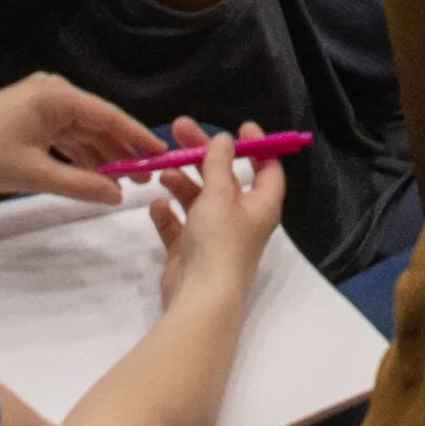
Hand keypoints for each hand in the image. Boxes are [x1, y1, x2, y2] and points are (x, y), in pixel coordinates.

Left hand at [0, 72, 152, 205]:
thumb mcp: (36, 174)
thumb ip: (81, 184)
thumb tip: (117, 196)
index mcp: (57, 96)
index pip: (109, 116)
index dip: (138, 137)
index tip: (162, 155)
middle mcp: (54, 92)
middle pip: (98, 122)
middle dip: (122, 150)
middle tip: (148, 176)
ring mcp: (42, 103)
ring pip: (83, 131)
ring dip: (102, 155)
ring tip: (125, 182)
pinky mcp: (32, 116)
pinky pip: (66, 135)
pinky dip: (80, 155)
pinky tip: (96, 174)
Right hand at [141, 125, 290, 291]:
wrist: (201, 298)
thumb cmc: (219, 241)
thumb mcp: (220, 193)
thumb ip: (219, 163)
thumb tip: (224, 139)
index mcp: (260, 205)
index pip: (266, 169)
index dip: (256, 146)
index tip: (240, 127)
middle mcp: (241, 219)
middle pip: (224, 178)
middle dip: (202, 154)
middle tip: (177, 130)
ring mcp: (214, 237)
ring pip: (198, 200)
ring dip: (182, 183)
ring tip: (163, 172)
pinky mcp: (190, 252)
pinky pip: (179, 226)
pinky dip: (169, 215)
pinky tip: (158, 206)